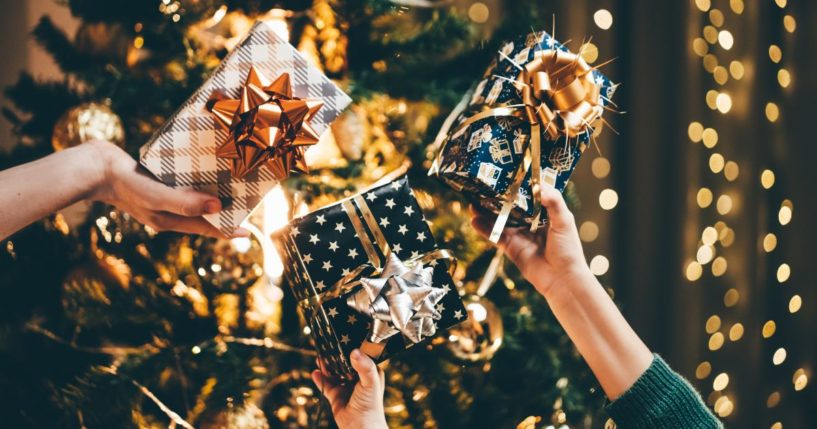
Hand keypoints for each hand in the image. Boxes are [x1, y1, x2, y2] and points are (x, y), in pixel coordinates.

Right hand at [86, 140, 246, 238]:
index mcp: (169, 222)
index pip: (205, 229)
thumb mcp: (159, 197)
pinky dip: (194, 186)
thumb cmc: (127, 185)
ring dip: (209, 201)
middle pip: (200, 219)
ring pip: (191, 205)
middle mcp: (166, 214)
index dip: (227, 230)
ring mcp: (159, 201)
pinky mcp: (154, 186)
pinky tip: (201, 175)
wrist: (95, 168)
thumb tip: (217, 206)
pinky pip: (181, 189)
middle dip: (221, 217)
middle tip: (244, 210)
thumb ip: (186, 203)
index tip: (248, 231)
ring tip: (229, 193)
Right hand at [312, 349, 387, 428]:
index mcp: (370, 374)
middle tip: (328, 347)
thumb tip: (355, 351)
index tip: (343, 341)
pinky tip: (315, 372)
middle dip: (336, 357)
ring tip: (320, 358)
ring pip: (334, 373)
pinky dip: (320, 378)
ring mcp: (346, 388)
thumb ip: (365, 366)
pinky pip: (326, 385)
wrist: (361, 428)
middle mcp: (358, 379)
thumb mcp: (371, 382)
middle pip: (344, 364)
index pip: (360, 357)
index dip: (351, 350)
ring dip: (327, 366)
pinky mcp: (336, 396)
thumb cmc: (371, 406)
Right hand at [471, 186, 590, 298]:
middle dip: (497, 197)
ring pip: (499, 220)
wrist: (562, 279)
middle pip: (509, 206)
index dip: (517, 186)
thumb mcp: (565, 221)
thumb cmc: (568, 249)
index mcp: (544, 213)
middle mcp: (530, 222)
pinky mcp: (511, 247)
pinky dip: (484, 229)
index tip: (506, 174)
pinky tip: (474, 220)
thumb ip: (553, 201)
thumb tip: (538, 186)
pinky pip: (495, 236)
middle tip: (483, 186)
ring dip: (485, 212)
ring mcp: (519, 234)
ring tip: (472, 201)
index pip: (528, 195)